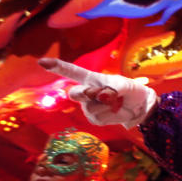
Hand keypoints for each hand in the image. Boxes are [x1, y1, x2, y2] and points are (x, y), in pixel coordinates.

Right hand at [38, 58, 157, 128]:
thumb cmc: (130, 90)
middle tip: (102, 94)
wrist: (139, 106)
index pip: (72, 72)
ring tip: (116, 101)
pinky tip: (115, 110)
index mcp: (91, 78)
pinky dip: (110, 114)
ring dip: (106, 105)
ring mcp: (88, 106)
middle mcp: (87, 91)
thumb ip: (112, 88)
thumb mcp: (125, 85)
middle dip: (85, 94)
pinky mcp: (94, 118)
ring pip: (90, 107)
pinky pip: (97, 117)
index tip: (41, 62)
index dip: (57, 66)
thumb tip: (99, 96)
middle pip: (75, 93)